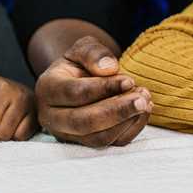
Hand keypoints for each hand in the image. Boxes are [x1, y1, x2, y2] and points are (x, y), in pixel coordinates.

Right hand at [34, 36, 151, 147]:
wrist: (78, 80)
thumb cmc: (80, 63)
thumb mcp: (83, 48)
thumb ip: (93, 53)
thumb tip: (109, 68)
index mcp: (47, 88)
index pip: (75, 92)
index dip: (104, 88)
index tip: (129, 80)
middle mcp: (51, 116)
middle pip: (84, 122)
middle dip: (117, 111)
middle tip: (142, 98)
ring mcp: (67, 134)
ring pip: (97, 138)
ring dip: (125, 121)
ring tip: (145, 102)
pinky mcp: (84, 145)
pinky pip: (109, 144)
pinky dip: (130, 130)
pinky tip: (143, 112)